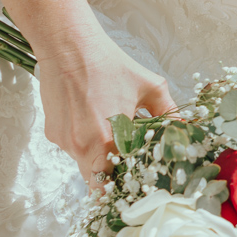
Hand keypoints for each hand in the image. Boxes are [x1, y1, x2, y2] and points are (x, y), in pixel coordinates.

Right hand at [35, 34, 174, 187]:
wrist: (69, 46)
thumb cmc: (109, 64)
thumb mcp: (149, 87)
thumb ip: (168, 112)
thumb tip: (184, 128)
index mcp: (107, 141)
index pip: (110, 187)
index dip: (122, 190)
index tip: (133, 187)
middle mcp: (81, 147)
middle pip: (96, 181)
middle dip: (111, 178)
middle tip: (127, 167)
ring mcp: (64, 142)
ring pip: (83, 164)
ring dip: (98, 157)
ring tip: (111, 133)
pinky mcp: (52, 133)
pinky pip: (72, 147)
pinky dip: (85, 142)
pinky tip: (94, 119)